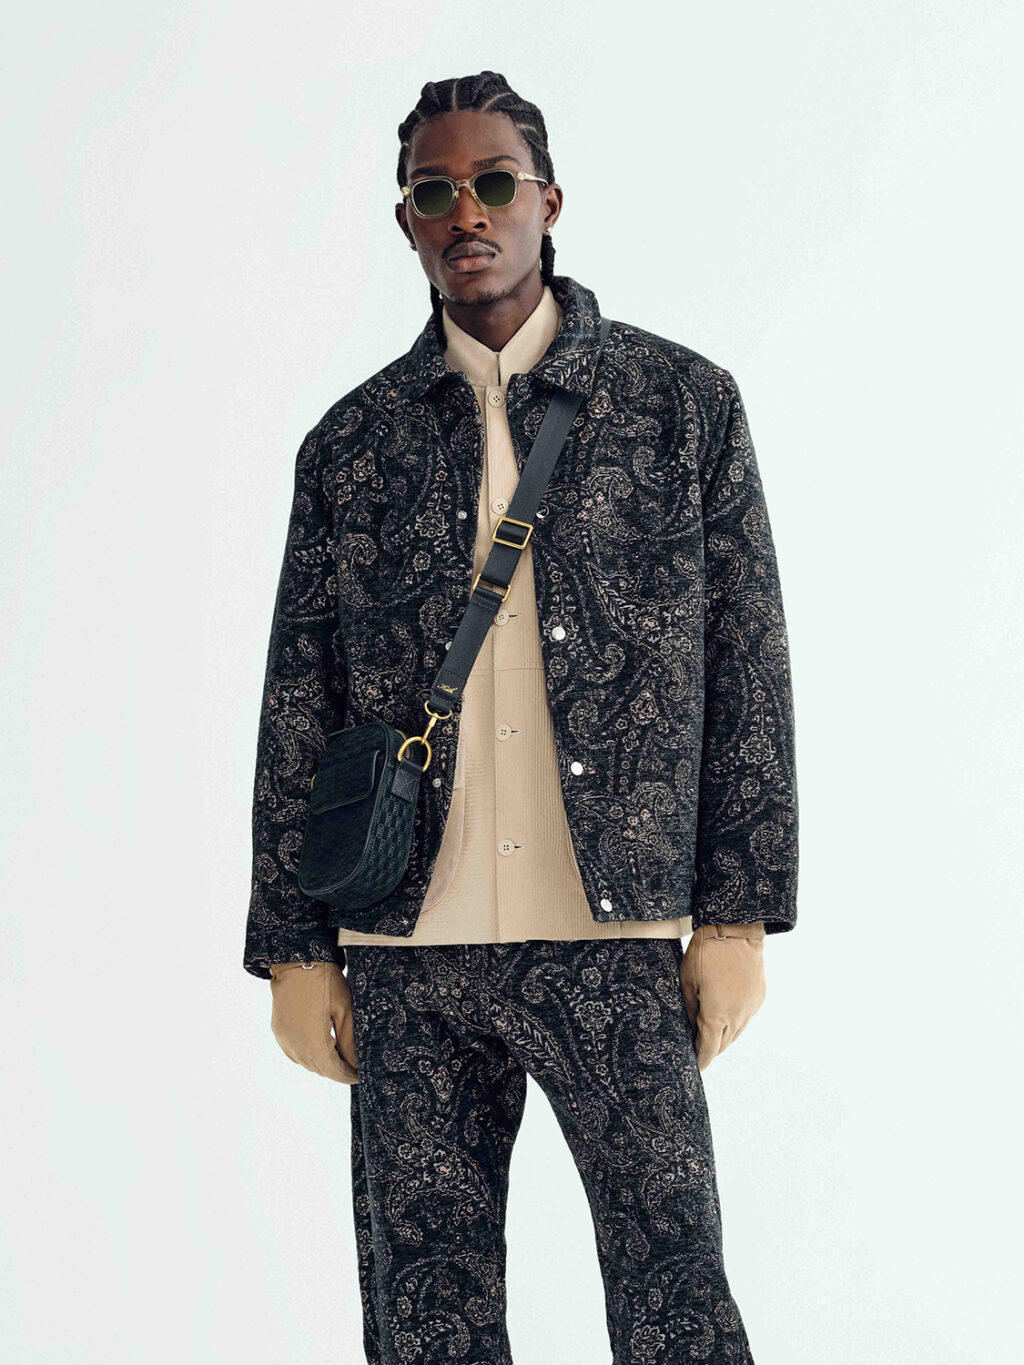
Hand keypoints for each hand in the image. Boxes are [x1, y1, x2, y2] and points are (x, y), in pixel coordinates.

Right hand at [268, 961, 358, 1083]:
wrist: (298, 962)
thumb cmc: (324, 983)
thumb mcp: (345, 1011)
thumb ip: (349, 1042)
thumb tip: (357, 1063)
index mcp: (314, 1043)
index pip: (334, 1071)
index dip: (348, 1076)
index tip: (360, 1076)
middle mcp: (296, 1046)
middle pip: (320, 1069)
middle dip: (337, 1071)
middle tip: (352, 1066)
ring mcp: (285, 1038)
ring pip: (306, 1062)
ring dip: (322, 1064)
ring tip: (339, 1057)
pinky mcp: (279, 1031)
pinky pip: (294, 1052)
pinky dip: (308, 1055)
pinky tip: (319, 1046)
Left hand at [680, 923, 766, 1070]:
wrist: (736, 929)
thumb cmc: (706, 952)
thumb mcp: (687, 980)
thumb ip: (689, 1008)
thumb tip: (690, 1027)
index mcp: (717, 1015)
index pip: (709, 1049)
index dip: (702, 1060)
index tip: (696, 1068)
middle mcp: (737, 1016)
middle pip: (723, 1044)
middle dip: (710, 1050)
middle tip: (698, 1051)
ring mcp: (750, 1007)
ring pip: (736, 1033)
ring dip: (723, 1037)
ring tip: (710, 1036)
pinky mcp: (759, 997)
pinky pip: (745, 1018)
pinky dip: (734, 1022)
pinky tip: (725, 1016)